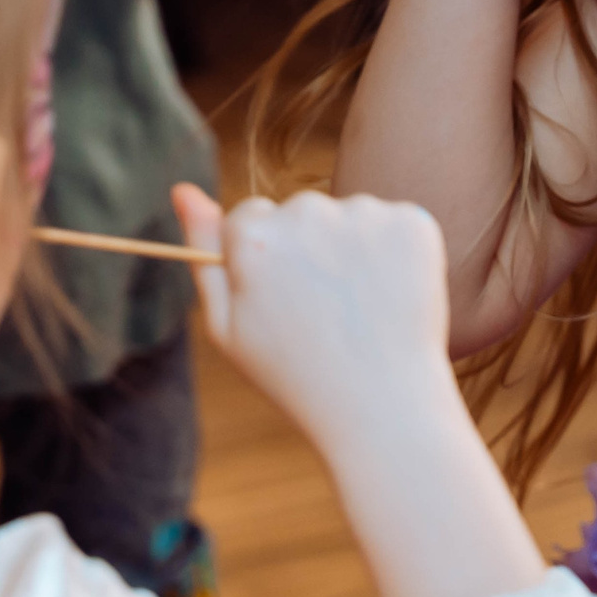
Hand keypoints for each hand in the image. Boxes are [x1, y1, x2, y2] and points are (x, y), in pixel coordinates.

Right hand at [174, 184, 452, 434]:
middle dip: (306, 248)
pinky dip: (393, 251)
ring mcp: (366, 214)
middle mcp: (309, 213)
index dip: (264, 262)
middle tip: (322, 311)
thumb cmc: (295, 374)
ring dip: (351, 248)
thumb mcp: (228, 326)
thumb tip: (183, 189)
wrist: (383, 407)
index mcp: (255, 237)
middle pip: (299, 211)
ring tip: (358, 309)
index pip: (250, 218)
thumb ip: (202, 252)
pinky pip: (392, 222)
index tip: (283, 299)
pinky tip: (389, 295)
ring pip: (348, 216)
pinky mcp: (413, 222)